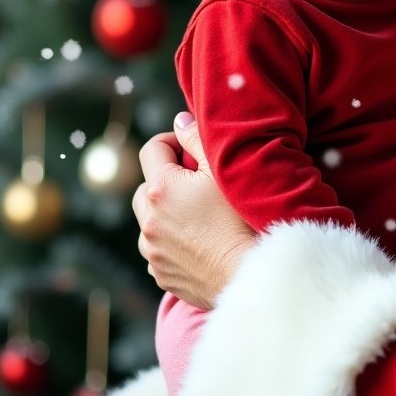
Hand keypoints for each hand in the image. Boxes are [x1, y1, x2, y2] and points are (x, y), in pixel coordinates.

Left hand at [133, 112, 254, 308]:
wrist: (250, 274)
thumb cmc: (242, 219)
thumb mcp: (223, 170)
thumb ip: (197, 139)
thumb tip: (179, 120)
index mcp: (160, 189)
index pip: (151, 149)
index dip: (172, 143)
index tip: (192, 151)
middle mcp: (148, 221)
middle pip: (145, 188)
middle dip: (166, 181)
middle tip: (198, 185)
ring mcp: (152, 251)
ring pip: (149, 221)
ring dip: (165, 214)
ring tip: (200, 216)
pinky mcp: (161, 275)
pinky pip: (158, 250)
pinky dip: (171, 242)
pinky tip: (200, 242)